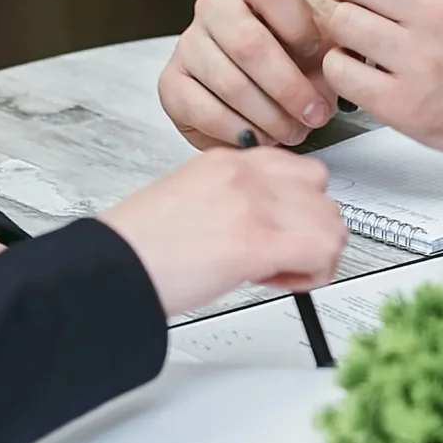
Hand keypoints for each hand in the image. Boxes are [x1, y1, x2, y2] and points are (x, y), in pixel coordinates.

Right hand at [100, 147, 348, 316]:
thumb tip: (272, 223)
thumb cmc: (141, 245)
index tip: (279, 232)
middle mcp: (245, 174)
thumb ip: (236, 199)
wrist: (111, 268)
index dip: (297, 208)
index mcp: (228, 160)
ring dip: (314, 255)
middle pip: (322, 194)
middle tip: (280, 257)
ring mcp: (254, 205)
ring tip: (277, 271)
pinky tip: (279, 281)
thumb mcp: (192, 198)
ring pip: (331, 225)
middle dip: (310, 232)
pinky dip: (312, 276)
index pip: (299, 170)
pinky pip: (322, 253)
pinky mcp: (257, 242)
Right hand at [156, 0, 396, 152]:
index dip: (301, 28)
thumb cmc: (306, 59)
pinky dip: (237, 129)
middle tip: (318, 115)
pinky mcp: (172, 83)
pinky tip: (261, 138)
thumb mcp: (335, 25)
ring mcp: (189, 43)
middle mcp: (215, 6)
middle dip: (289, 86)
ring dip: (268, 114)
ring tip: (296, 131)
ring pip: (227, 80)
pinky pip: (200, 108)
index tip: (323, 57)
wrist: (269, 96)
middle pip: (248, 42)